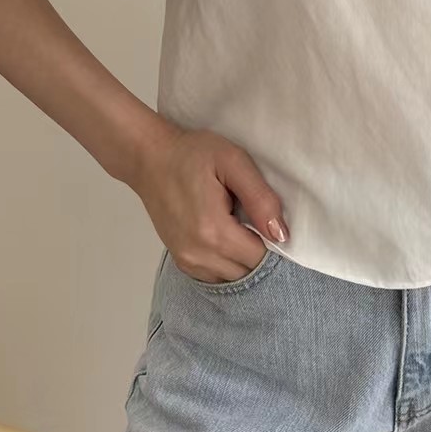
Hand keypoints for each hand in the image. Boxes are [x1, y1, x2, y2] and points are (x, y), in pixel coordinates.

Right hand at [130, 116, 289, 284]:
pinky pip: (215, 275)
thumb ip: (260, 199)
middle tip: (254, 220)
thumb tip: (281, 234)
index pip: (261, 258)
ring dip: (242, 259)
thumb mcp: (234, 162)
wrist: (150, 158)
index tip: (268, 219)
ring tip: (239, 227)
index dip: (273, 241)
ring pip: (232, 277)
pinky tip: (225, 237)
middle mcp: (199, 254)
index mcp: (214, 232)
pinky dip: (226, 262)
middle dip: (258, 251)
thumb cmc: (192, 154)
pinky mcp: (181, 260)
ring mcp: (187, 261)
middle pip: (248, 272)